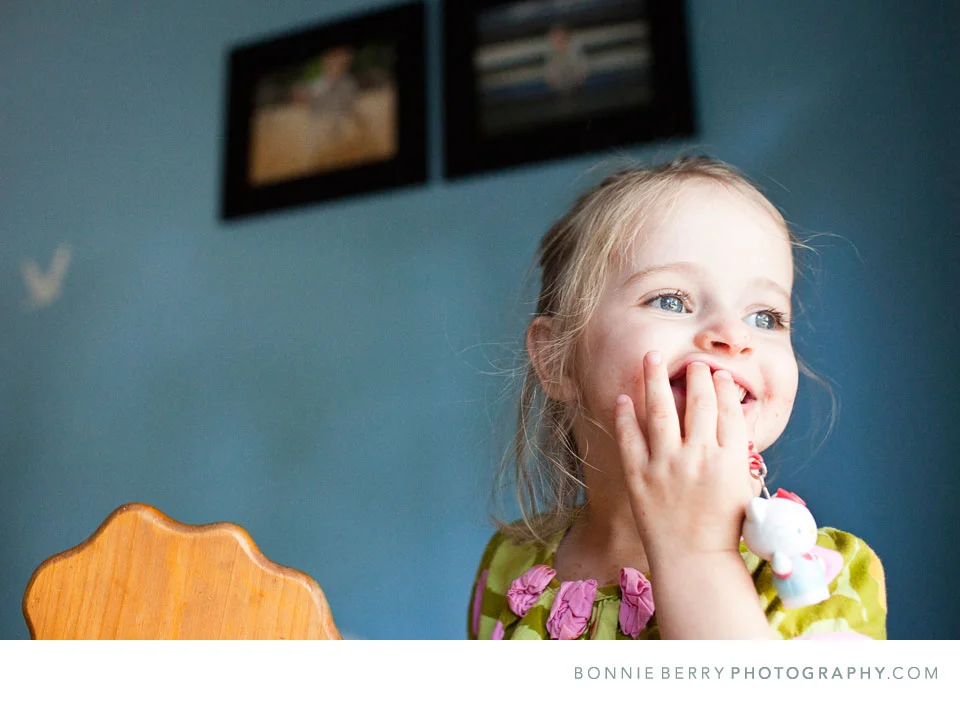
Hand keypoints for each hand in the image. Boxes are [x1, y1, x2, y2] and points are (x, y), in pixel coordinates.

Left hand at [614, 352, 758, 566]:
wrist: (693, 560)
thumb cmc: (723, 527)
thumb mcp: (743, 487)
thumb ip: (739, 453)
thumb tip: (731, 419)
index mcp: (731, 460)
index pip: (728, 411)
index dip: (722, 388)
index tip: (718, 374)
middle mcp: (700, 457)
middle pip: (699, 403)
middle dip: (697, 375)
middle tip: (693, 362)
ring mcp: (667, 465)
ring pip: (660, 409)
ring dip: (656, 379)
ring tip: (652, 357)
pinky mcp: (639, 476)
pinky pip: (629, 438)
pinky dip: (625, 416)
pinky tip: (624, 398)